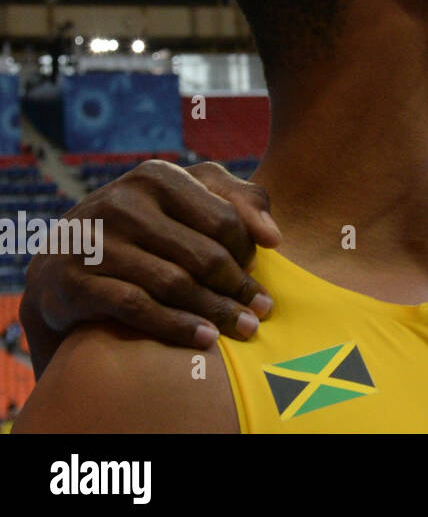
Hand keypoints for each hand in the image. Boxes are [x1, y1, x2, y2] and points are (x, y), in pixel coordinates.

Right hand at [21, 160, 280, 375]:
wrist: (64, 260)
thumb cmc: (146, 227)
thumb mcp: (189, 198)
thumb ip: (240, 201)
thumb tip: (274, 237)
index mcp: (157, 176)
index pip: (224, 219)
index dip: (248, 251)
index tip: (260, 273)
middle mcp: (123, 202)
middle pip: (203, 255)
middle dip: (239, 287)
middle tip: (262, 310)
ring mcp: (94, 240)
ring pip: (174, 283)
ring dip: (216, 311)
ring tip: (245, 329)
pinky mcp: (72, 279)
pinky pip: (137, 307)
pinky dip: (176, 326)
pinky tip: (205, 340)